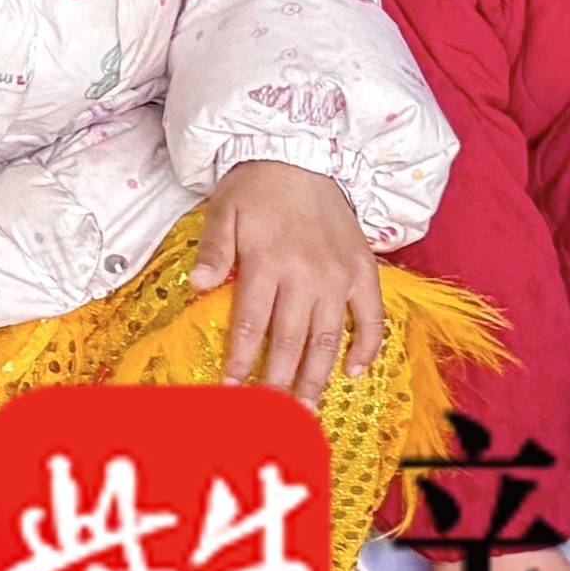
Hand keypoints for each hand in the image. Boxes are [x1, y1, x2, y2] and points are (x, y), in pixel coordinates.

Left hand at [191, 159, 380, 398]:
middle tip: (272, 415)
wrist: (302, 154)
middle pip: (291, 340)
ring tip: (306, 407)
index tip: (233, 391)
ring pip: (329, 337)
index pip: (252, 324)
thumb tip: (198, 286)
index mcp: (267, 262)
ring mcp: (338, 276)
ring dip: (318, 376)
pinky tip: (354, 372)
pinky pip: (371, 317)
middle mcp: (306, 275)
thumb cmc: (256, 187)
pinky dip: (366, 346)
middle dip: (278, 381)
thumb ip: (213, 250)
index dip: (241, 361)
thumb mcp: (224, 211)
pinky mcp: (364, 270)